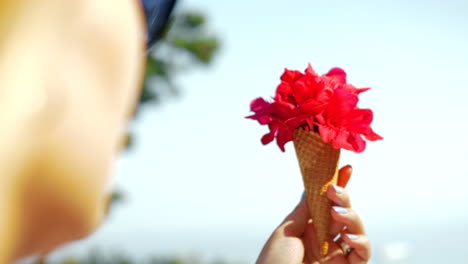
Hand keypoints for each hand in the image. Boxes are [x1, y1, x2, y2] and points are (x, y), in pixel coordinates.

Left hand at [256, 166, 370, 263]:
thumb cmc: (272, 263)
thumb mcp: (285, 231)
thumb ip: (303, 211)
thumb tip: (311, 188)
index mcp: (308, 231)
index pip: (327, 205)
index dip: (338, 188)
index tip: (345, 168)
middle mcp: (324, 242)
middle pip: (343, 215)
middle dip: (344, 199)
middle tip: (335, 190)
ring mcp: (336, 257)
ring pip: (357, 232)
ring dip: (352, 218)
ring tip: (337, 213)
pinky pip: (362, 255)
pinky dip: (361, 243)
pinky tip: (349, 237)